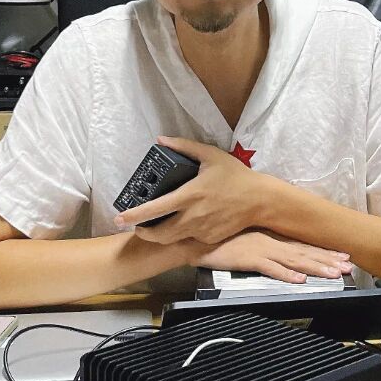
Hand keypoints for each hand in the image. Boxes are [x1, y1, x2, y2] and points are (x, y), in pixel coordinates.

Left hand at [115, 136, 272, 244]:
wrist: (259, 200)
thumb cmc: (234, 175)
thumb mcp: (210, 155)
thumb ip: (184, 146)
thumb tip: (161, 140)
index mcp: (190, 194)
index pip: (156, 208)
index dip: (135, 215)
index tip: (120, 217)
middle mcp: (194, 216)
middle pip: (160, 233)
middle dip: (143, 232)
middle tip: (136, 226)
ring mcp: (202, 230)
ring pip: (172, 240)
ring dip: (158, 237)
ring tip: (151, 229)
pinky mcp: (210, 239)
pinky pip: (188, 240)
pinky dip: (179, 236)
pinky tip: (178, 227)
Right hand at [194, 231, 352, 284]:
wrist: (196, 238)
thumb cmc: (218, 237)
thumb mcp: (245, 236)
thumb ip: (261, 240)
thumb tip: (275, 247)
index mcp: (269, 236)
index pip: (302, 245)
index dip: (323, 251)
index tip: (342, 256)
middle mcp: (269, 241)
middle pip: (304, 252)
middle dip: (327, 259)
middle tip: (348, 266)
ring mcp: (260, 249)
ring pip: (294, 260)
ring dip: (315, 267)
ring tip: (334, 273)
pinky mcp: (249, 259)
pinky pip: (271, 268)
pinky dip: (286, 274)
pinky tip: (299, 280)